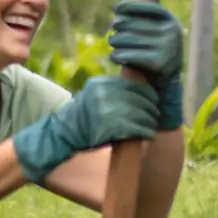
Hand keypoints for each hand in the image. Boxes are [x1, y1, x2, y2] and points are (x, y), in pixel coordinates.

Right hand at [13, 75, 159, 183]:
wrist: (60, 135)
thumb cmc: (82, 118)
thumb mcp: (94, 97)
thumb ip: (112, 92)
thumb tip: (141, 91)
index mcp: (101, 83)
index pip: (132, 84)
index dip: (147, 93)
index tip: (154, 100)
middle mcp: (103, 92)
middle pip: (138, 97)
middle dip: (151, 107)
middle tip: (156, 114)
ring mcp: (105, 108)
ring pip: (138, 112)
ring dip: (149, 120)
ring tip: (152, 125)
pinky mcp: (108, 125)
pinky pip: (134, 127)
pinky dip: (144, 131)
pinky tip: (148, 134)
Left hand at [108, 0, 183, 129]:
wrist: (167, 85)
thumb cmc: (154, 53)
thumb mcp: (155, 32)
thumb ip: (142, 19)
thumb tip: (118, 7)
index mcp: (171, 20)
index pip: (146, 6)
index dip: (129, 5)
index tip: (115, 8)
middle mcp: (172, 31)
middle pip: (133, 23)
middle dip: (118, 27)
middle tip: (112, 35)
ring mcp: (168, 46)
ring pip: (128, 39)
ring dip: (115, 42)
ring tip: (112, 44)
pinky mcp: (160, 62)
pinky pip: (130, 56)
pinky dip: (118, 56)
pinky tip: (114, 57)